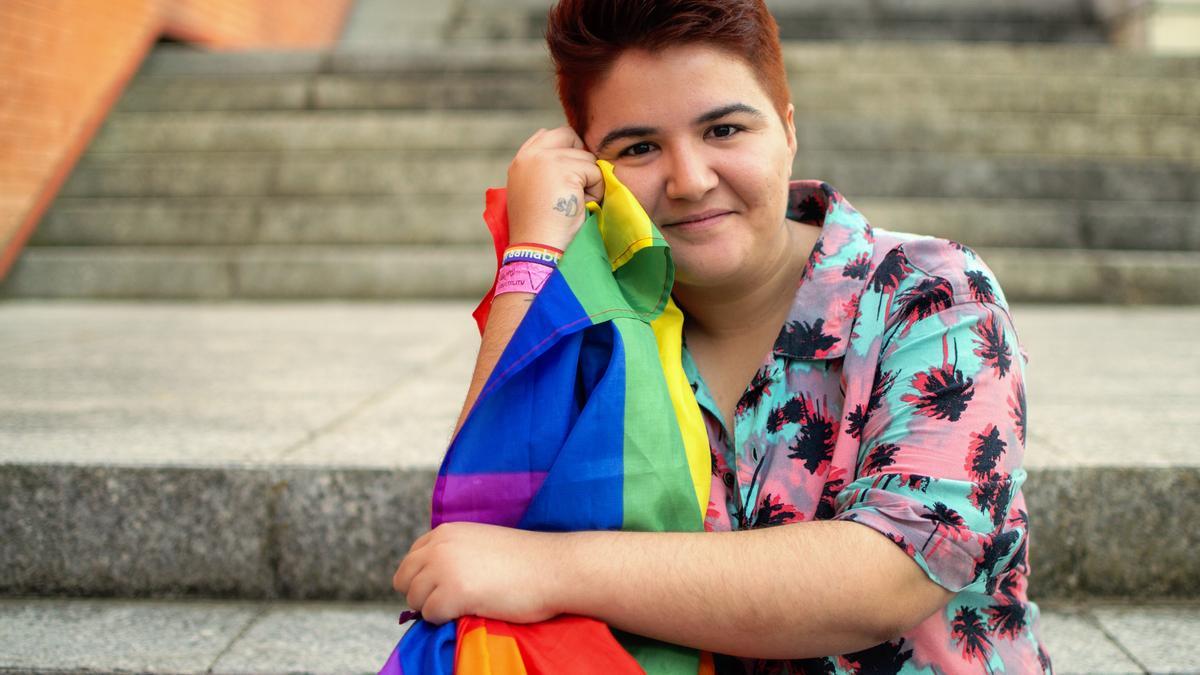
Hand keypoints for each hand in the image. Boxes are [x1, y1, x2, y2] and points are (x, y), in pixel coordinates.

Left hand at [392, 521, 563, 624]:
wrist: (553, 567)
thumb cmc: (525, 560)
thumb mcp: (480, 543)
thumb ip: (454, 553)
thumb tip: (431, 580)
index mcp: (445, 532)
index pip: (411, 559)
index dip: (425, 577)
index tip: (446, 587)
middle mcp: (439, 546)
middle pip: (404, 579)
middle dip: (423, 594)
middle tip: (453, 601)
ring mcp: (444, 569)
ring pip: (414, 599)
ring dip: (435, 607)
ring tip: (466, 604)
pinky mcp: (453, 593)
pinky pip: (430, 615)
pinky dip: (445, 619)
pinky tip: (471, 610)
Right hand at [506, 126, 604, 251]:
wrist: (537, 248)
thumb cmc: (539, 229)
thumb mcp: (532, 191)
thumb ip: (543, 170)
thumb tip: (572, 154)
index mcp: (520, 161)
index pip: (547, 134)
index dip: (565, 150)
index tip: (568, 177)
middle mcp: (530, 155)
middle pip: (569, 135)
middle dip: (580, 158)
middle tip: (577, 187)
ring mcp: (546, 159)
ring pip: (586, 157)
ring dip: (589, 181)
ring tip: (574, 204)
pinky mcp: (564, 169)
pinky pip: (595, 172)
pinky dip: (595, 192)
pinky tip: (580, 207)